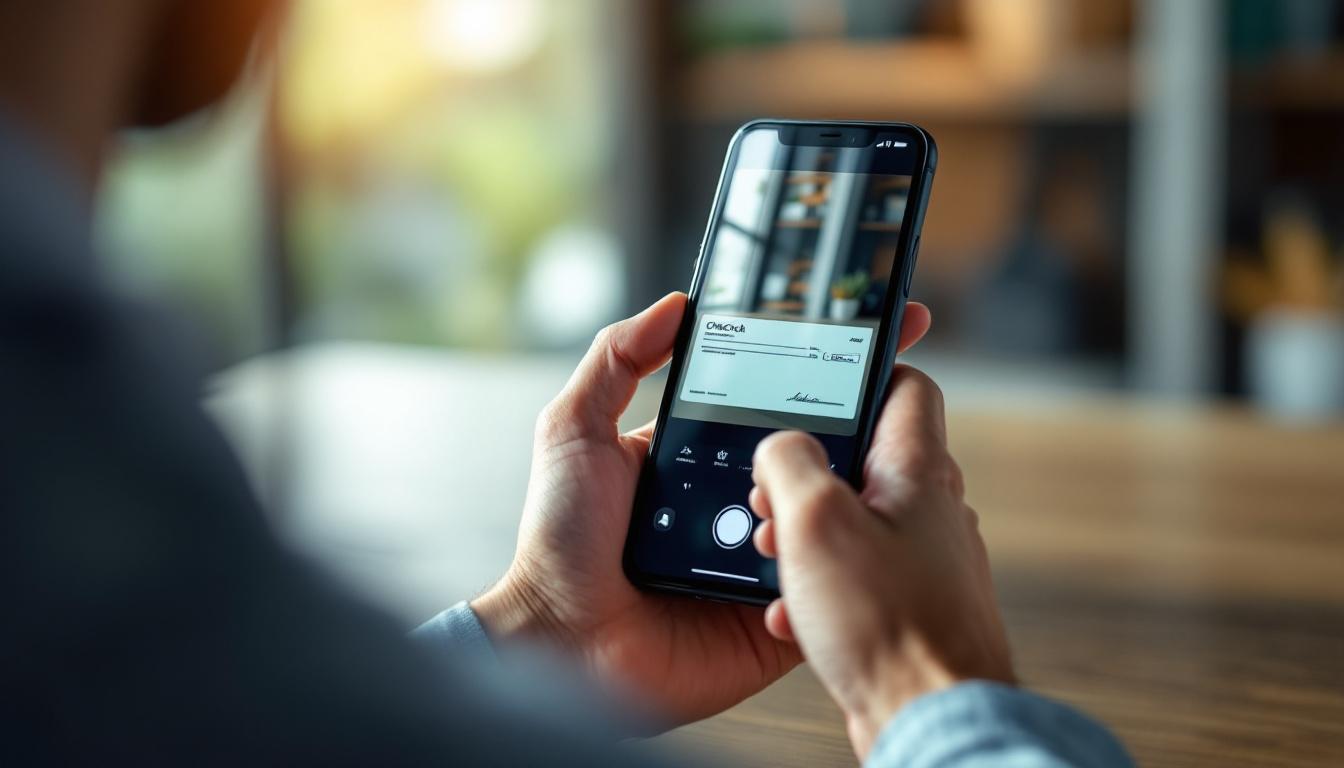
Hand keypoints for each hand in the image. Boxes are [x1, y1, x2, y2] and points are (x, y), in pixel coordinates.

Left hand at [472, 292, 932, 728]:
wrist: (564, 642)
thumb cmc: (560, 542)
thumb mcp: (575, 431)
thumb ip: (617, 359)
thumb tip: (678, 304)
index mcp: (707, 455)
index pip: (776, 400)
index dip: (825, 364)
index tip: (875, 325)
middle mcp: (744, 500)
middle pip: (821, 453)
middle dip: (867, 421)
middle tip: (898, 394)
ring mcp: (766, 556)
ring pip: (837, 513)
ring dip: (859, 487)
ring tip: (867, 466)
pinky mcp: (779, 613)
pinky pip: (829, 583)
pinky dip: (846, 562)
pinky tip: (856, 534)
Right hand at [749, 366, 1013, 758]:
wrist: (928, 717)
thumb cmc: (888, 624)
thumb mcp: (815, 521)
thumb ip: (789, 462)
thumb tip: (779, 445)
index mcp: (918, 471)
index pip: (906, 387)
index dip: (862, 373)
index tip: (821, 378)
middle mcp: (930, 512)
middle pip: (865, 459)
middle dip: (806, 473)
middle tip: (773, 496)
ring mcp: (924, 562)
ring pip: (855, 522)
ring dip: (805, 534)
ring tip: (776, 554)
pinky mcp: (909, 608)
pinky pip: (854, 578)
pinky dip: (817, 585)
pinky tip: (791, 610)